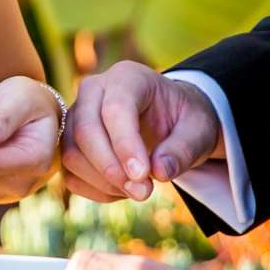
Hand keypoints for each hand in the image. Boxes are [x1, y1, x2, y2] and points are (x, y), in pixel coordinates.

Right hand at [61, 62, 220, 201]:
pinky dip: (95, 190)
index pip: (115, 109)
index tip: (144, 176)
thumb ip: (183, 149)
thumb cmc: (184, 121)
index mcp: (128, 77)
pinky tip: (123, 191)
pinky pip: (70, 173)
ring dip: (103, 182)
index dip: (126, 144)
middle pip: (85, 130)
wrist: (171, 123)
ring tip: (138, 191)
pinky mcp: (70, 143)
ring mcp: (76, 116)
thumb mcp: (199, 131)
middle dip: (111, 169)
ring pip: (71, 153)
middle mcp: (94, 90)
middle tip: (143, 192)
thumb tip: (160, 172)